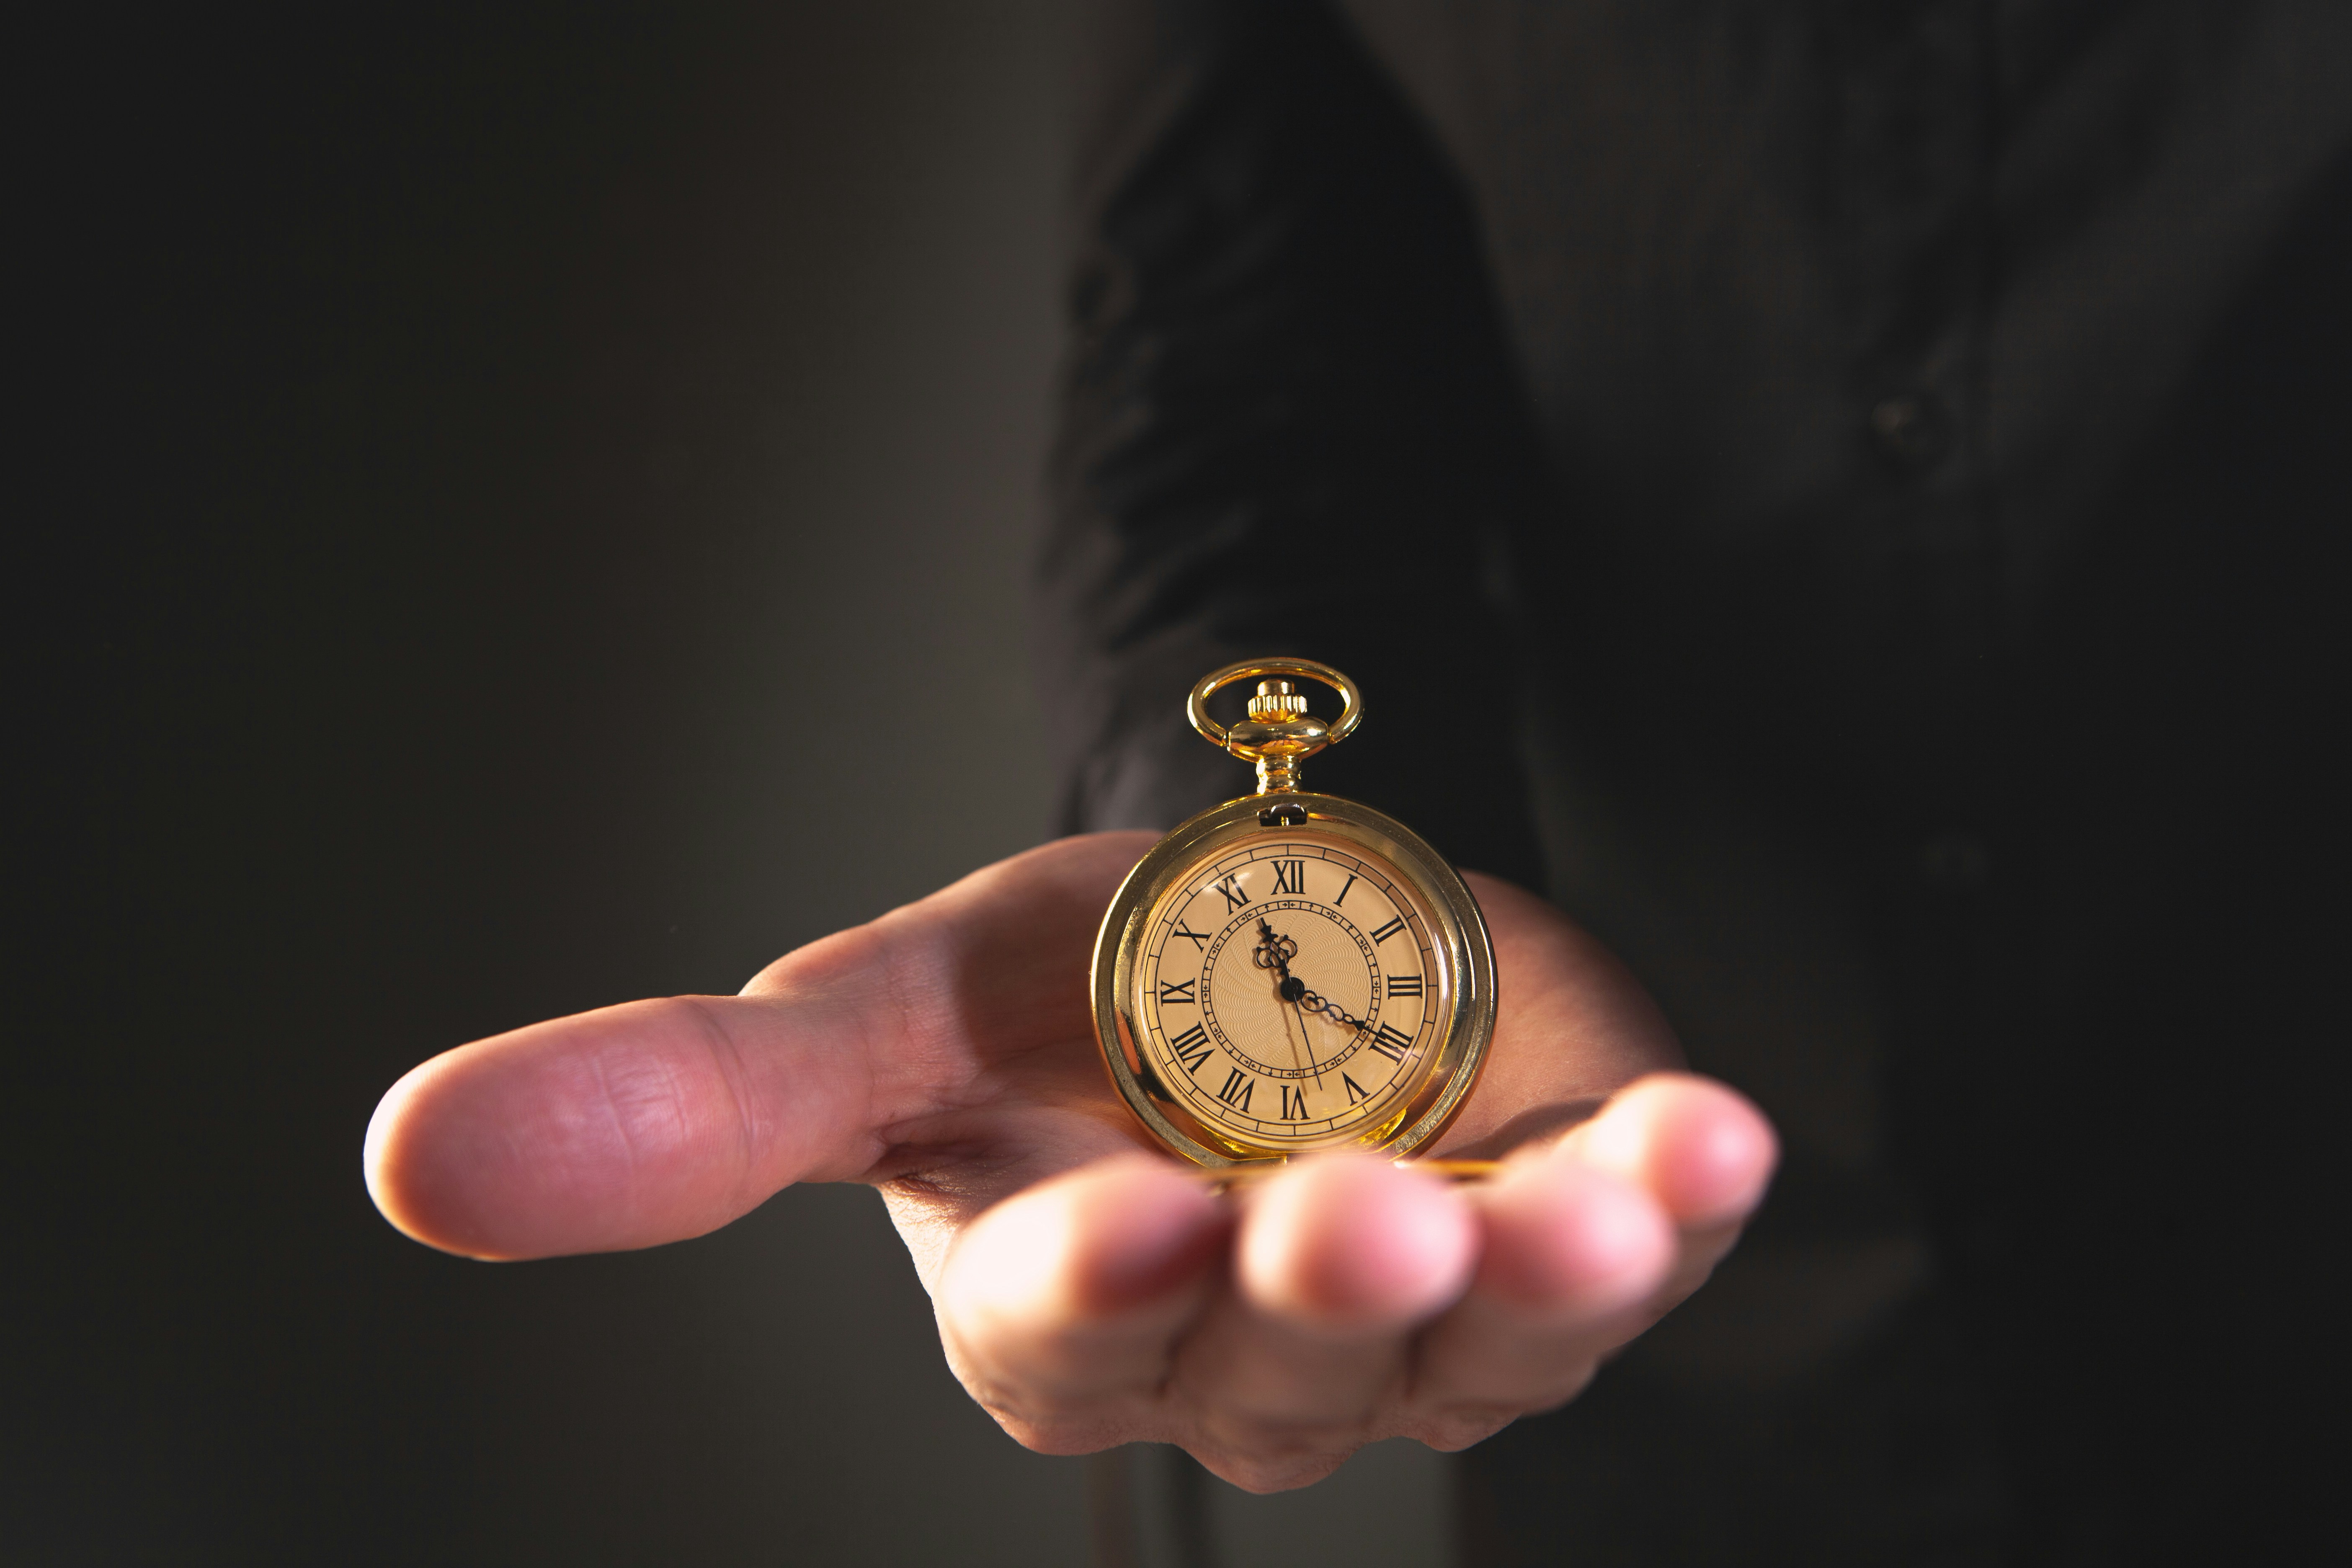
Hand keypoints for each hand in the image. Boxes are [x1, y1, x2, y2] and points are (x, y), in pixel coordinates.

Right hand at [365, 833, 1774, 1490]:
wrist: (1254, 921)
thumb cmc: (1060, 990)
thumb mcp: (885, 1018)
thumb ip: (692, 1102)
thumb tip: (415, 1159)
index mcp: (1064, 1300)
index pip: (1063, 1337)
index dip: (1082, 1291)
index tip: (1111, 1224)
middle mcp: (1248, 1341)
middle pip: (1279, 1357)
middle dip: (1314, 1292)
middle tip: (1340, 1206)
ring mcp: (1430, 1304)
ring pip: (1478, 1345)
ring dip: (1533, 1283)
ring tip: (1577, 1213)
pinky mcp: (1572, 1221)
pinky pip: (1638, 1241)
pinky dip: (1679, 1199)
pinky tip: (1711, 1144)